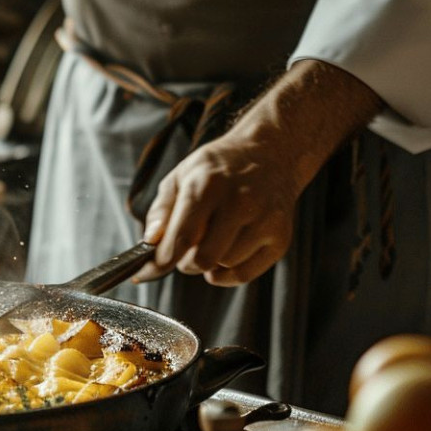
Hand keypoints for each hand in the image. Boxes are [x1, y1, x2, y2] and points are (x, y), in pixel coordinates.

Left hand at [131, 133, 302, 286]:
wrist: (270, 154)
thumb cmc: (218, 168)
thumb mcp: (181, 176)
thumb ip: (161, 210)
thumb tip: (151, 242)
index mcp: (208, 185)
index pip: (181, 238)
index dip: (161, 261)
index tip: (149, 269)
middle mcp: (240, 203)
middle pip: (202, 259)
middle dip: (185, 262)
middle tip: (185, 250)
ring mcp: (265, 221)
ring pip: (223, 266)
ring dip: (210, 262)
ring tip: (212, 239)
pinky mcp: (280, 237)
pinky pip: (244, 275)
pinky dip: (227, 273)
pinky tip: (225, 254)